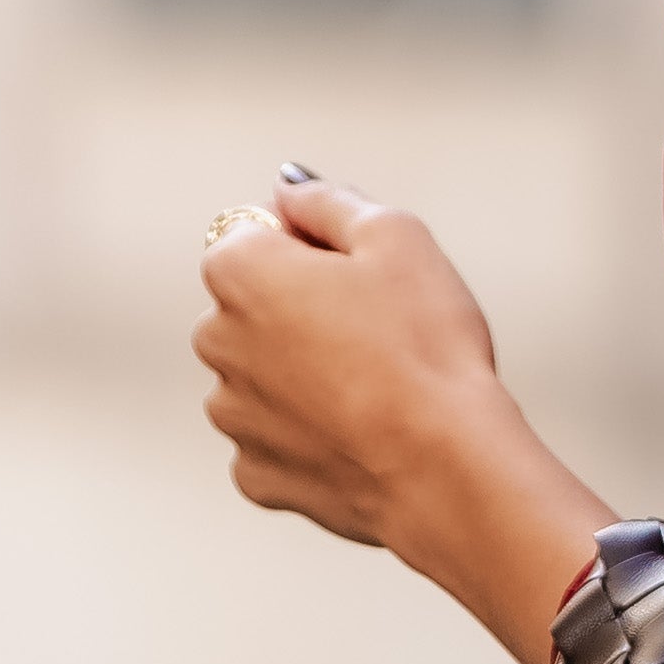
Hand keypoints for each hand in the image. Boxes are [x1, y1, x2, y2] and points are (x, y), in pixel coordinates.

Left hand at [195, 175, 621, 663]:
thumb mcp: (398, 236)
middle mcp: (216, 340)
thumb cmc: (427, 345)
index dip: (316, 249)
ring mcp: (232, 414)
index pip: (259, 234)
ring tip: (377, 390)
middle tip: (379, 334)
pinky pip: (278, 442)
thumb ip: (328, 200)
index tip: (365, 277)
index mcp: (240, 272)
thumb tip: (288, 188)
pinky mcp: (256, 475)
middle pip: (256, 309)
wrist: (447, 467)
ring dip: (304, 377)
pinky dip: (311, 437)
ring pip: (265, 378)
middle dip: (302, 313)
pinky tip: (362, 436)